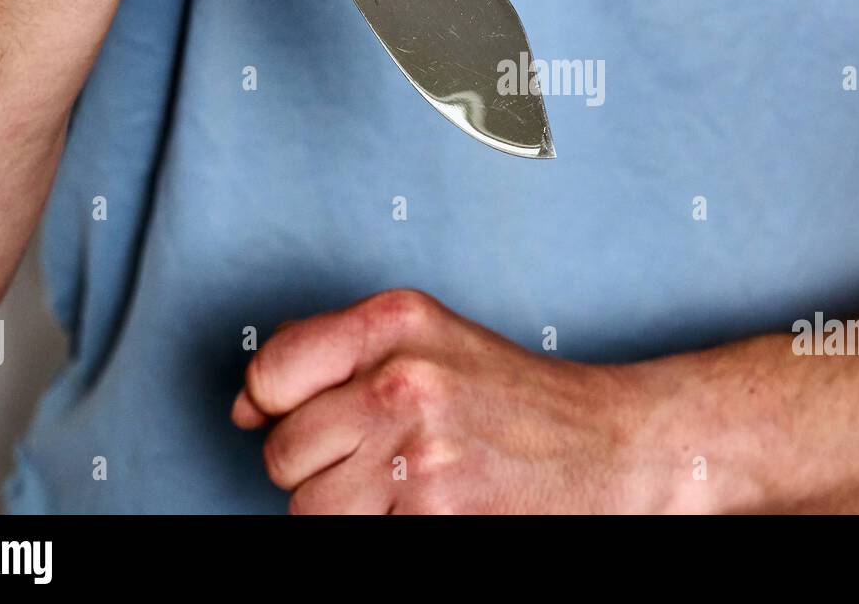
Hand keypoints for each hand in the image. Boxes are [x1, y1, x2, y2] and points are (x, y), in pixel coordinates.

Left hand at [231, 289, 665, 513]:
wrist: (611, 447)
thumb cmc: (521, 399)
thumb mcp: (431, 340)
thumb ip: (335, 352)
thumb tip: (247, 400)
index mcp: (397, 321)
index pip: (271, 372)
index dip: (274, 405)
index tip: (301, 416)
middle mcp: (403, 379)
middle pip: (283, 450)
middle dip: (318, 464)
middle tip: (379, 455)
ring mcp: (418, 453)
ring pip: (308, 508)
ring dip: (344, 508)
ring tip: (402, 485)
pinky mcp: (432, 517)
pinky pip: (351, 538)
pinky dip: (380, 530)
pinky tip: (426, 506)